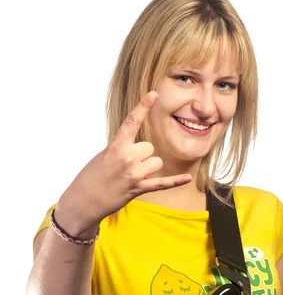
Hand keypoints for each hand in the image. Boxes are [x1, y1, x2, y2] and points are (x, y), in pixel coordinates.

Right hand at [57, 91, 191, 230]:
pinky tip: (187, 178)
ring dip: (149, 168)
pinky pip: (162, 183)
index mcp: (116, 147)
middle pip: (150, 147)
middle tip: (126, 166)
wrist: (84, 200)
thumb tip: (140, 149)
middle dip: (142, 155)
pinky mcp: (138, 189)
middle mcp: (126, 159)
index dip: (143, 107)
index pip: (132, 122)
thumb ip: (122, 148)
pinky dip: (175, 181)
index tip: (153, 94)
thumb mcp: (104, 155)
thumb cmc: (92, 176)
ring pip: (156, 162)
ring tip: (132, 176)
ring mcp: (133, 174)